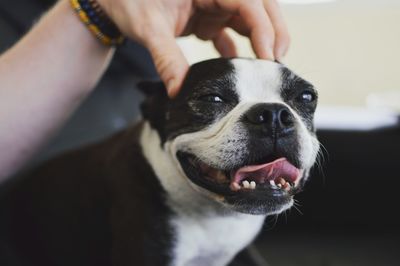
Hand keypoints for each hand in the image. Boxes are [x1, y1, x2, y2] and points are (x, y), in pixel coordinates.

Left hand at [97, 0, 289, 96]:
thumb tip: (179, 90)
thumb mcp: (148, 27)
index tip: (268, 57)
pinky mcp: (209, 16)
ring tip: (265, 68)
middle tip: (276, 62)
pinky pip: (232, 30)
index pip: (248, 1)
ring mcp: (215, 3)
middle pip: (260, 6)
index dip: (264, 28)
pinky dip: (240, 48)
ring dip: (262, 40)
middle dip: (274, 32)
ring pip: (251, 18)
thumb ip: (167, 58)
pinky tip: (240, 68)